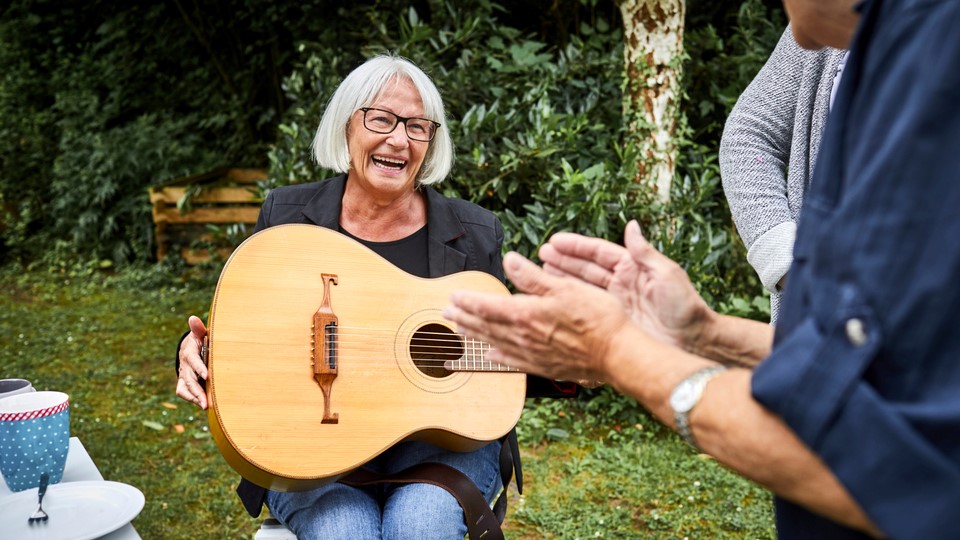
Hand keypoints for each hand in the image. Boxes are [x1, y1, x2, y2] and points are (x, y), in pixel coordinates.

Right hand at [175, 315, 208, 408]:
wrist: (189, 349)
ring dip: (194, 397)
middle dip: (198, 390)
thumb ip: (198, 329)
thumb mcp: (199, 334)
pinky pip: (183, 392)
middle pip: (189, 379)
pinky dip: (191, 398)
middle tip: (206, 400)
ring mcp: (182, 375)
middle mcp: (184, 366)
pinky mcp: (182, 382)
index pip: (194, 361)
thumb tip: (193, 318)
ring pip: (185, 388)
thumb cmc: (199, 341)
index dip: (199, 368)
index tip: (207, 375)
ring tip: (205, 406)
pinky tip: (202, 404)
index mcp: (189, 353)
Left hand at [445, 252, 632, 382]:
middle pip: (486, 326)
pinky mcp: (543, 366)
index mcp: (526, 313)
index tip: (452, 296)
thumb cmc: (596, 317)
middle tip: (446, 313)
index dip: (468, 301)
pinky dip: (497, 357)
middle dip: (464, 318)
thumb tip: (510, 259)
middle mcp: (523, 336)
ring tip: (459, 331)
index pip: (488, 306)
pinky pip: (512, 361)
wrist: (617, 354)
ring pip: (494, 343)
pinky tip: (490, 356)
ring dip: (475, 336)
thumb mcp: (565, 287)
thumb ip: (533, 276)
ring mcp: (532, 354)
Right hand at [538, 220, 713, 352]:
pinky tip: (555, 299)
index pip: (599, 252)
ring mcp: (615, 303)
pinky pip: (587, 309)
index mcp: (633, 267)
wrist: (692, 342)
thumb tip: (632, 225)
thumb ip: (646, 252)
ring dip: (562, 279)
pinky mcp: (613, 321)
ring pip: (582, 287)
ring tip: (540, 273)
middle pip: (586, 267)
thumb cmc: (686, 307)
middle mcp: (621, 283)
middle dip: (563, 260)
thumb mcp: (667, 274)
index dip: (576, 246)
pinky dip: (571, 302)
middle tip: (541, 255)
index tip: (555, 241)